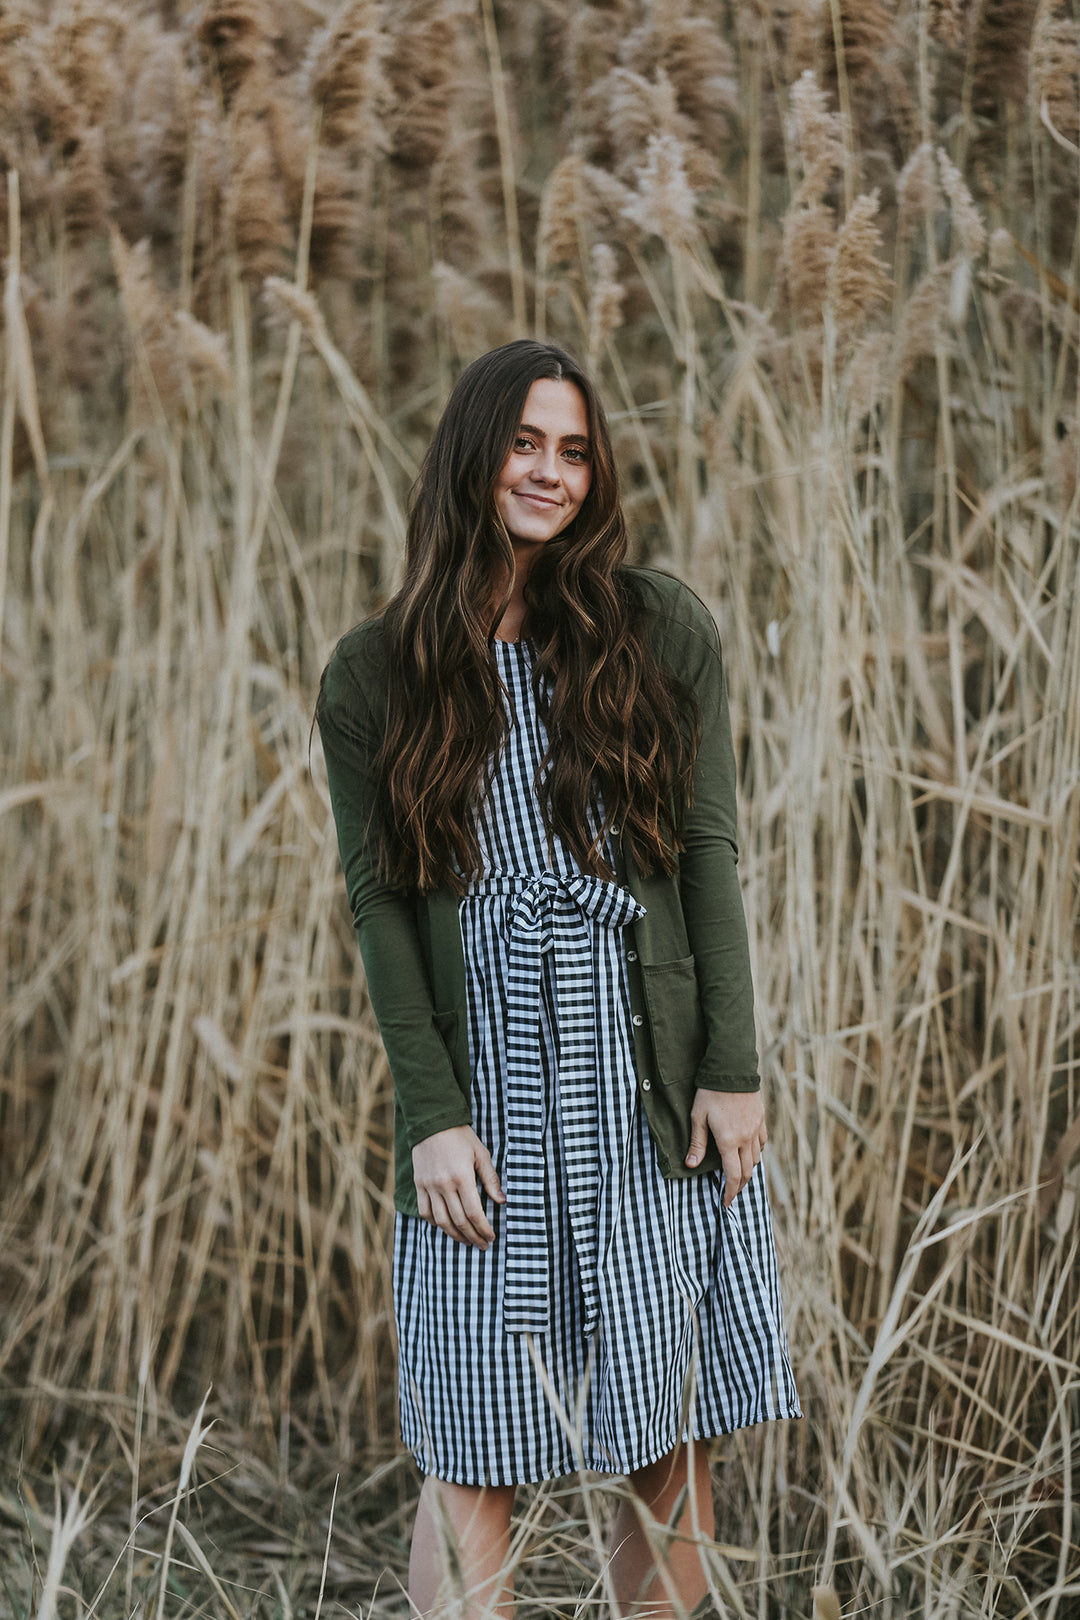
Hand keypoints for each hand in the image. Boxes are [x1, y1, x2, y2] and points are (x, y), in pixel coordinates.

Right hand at [412, 1126, 505, 1247]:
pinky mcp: (419, 1184)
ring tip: (467, 1241)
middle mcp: (443, 1184)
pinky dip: (436, 1223)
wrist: (433, 1122)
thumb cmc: (461, 1137)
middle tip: (482, 1245)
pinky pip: (425, 1211)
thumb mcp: (481, 1154)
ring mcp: (429, 1186)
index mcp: (462, 1177)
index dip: (483, 1228)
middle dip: (472, 1236)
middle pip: (458, 1221)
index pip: (473, 1212)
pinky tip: (446, 1227)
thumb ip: (491, 1179)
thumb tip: (502, 1201)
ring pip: (441, 1221)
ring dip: (455, 1235)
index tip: (491, 1237)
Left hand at [685, 1089, 766, 1206]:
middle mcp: (746, 1138)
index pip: (733, 1175)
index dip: (730, 1192)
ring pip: (756, 1158)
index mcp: (729, 1141)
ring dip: (748, 1169)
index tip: (726, 1203)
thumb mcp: (697, 1117)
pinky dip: (755, 1152)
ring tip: (738, 1173)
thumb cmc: (710, 1092)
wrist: (731, 1068)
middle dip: (739, 1186)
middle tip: (731, 1192)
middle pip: (747, 1171)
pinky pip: (762, 1142)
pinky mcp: (760, 1119)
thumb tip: (692, 1165)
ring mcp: (756, 1129)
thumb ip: (697, 1143)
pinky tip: (748, 1151)